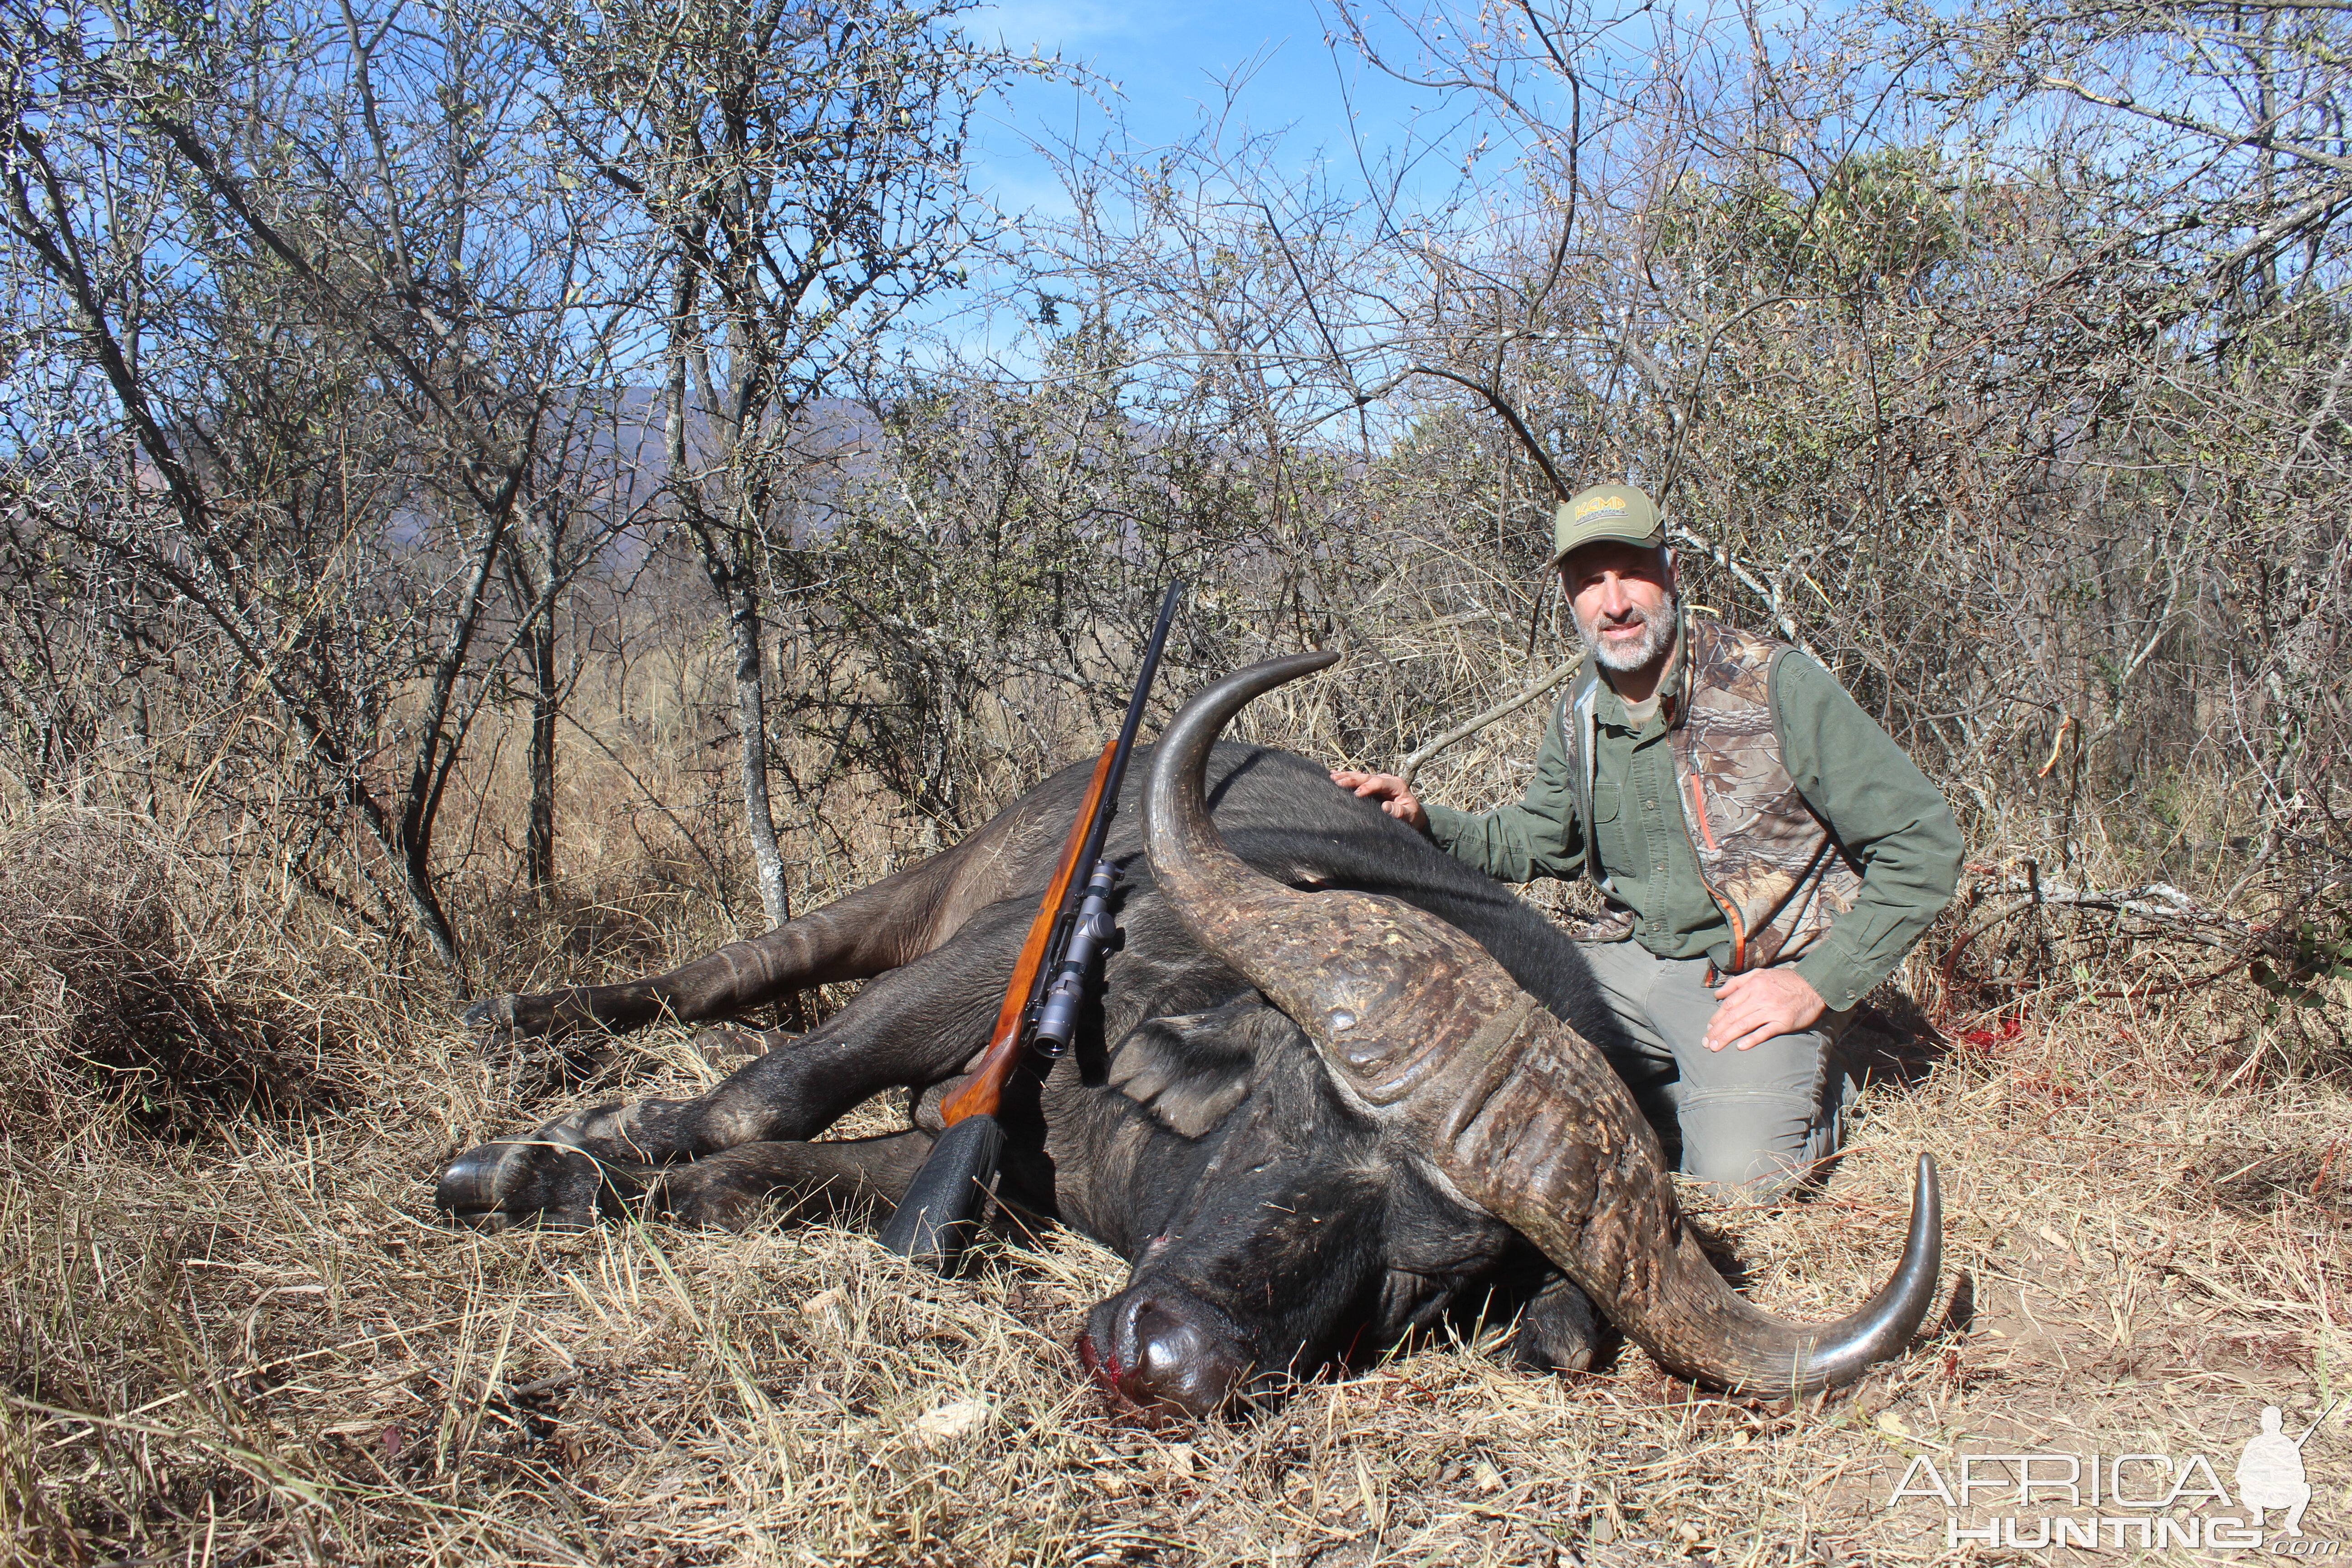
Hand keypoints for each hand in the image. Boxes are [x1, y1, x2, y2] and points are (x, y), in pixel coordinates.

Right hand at [1329, 768, 1428, 832]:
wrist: (1412, 815)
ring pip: (1360, 776)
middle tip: (1337, 782)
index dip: (1367, 787)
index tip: (1356, 795)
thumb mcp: (1409, 816)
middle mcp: (1386, 780)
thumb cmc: (1411, 816)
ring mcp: (1378, 781)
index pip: (1379, 782)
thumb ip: (1399, 812)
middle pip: (1367, 777)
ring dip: (1346, 776)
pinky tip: (1333, 774)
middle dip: (1352, 779)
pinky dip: (1346, 777)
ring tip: (1332, 777)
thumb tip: (1385, 807)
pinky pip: (1358, 780)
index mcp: (1396, 785)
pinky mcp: (1371, 786)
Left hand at [1703, 968, 1826, 1051]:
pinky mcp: (1784, 1022)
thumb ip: (1737, 983)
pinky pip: (1765, 1032)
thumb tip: (1717, 995)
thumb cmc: (1784, 980)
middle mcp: (1760, 997)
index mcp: (1752, 985)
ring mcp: (1772, 1010)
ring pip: (1744, 1025)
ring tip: (1715, 1047)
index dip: (1716, 1018)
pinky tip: (1740, 1047)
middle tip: (1706, 1043)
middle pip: (1733, 1016)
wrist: (1814, 985)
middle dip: (1717, 1031)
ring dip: (1727, 1037)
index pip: (1728, 1004)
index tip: (1708, 1029)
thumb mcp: (1759, 974)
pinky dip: (1751, 1040)